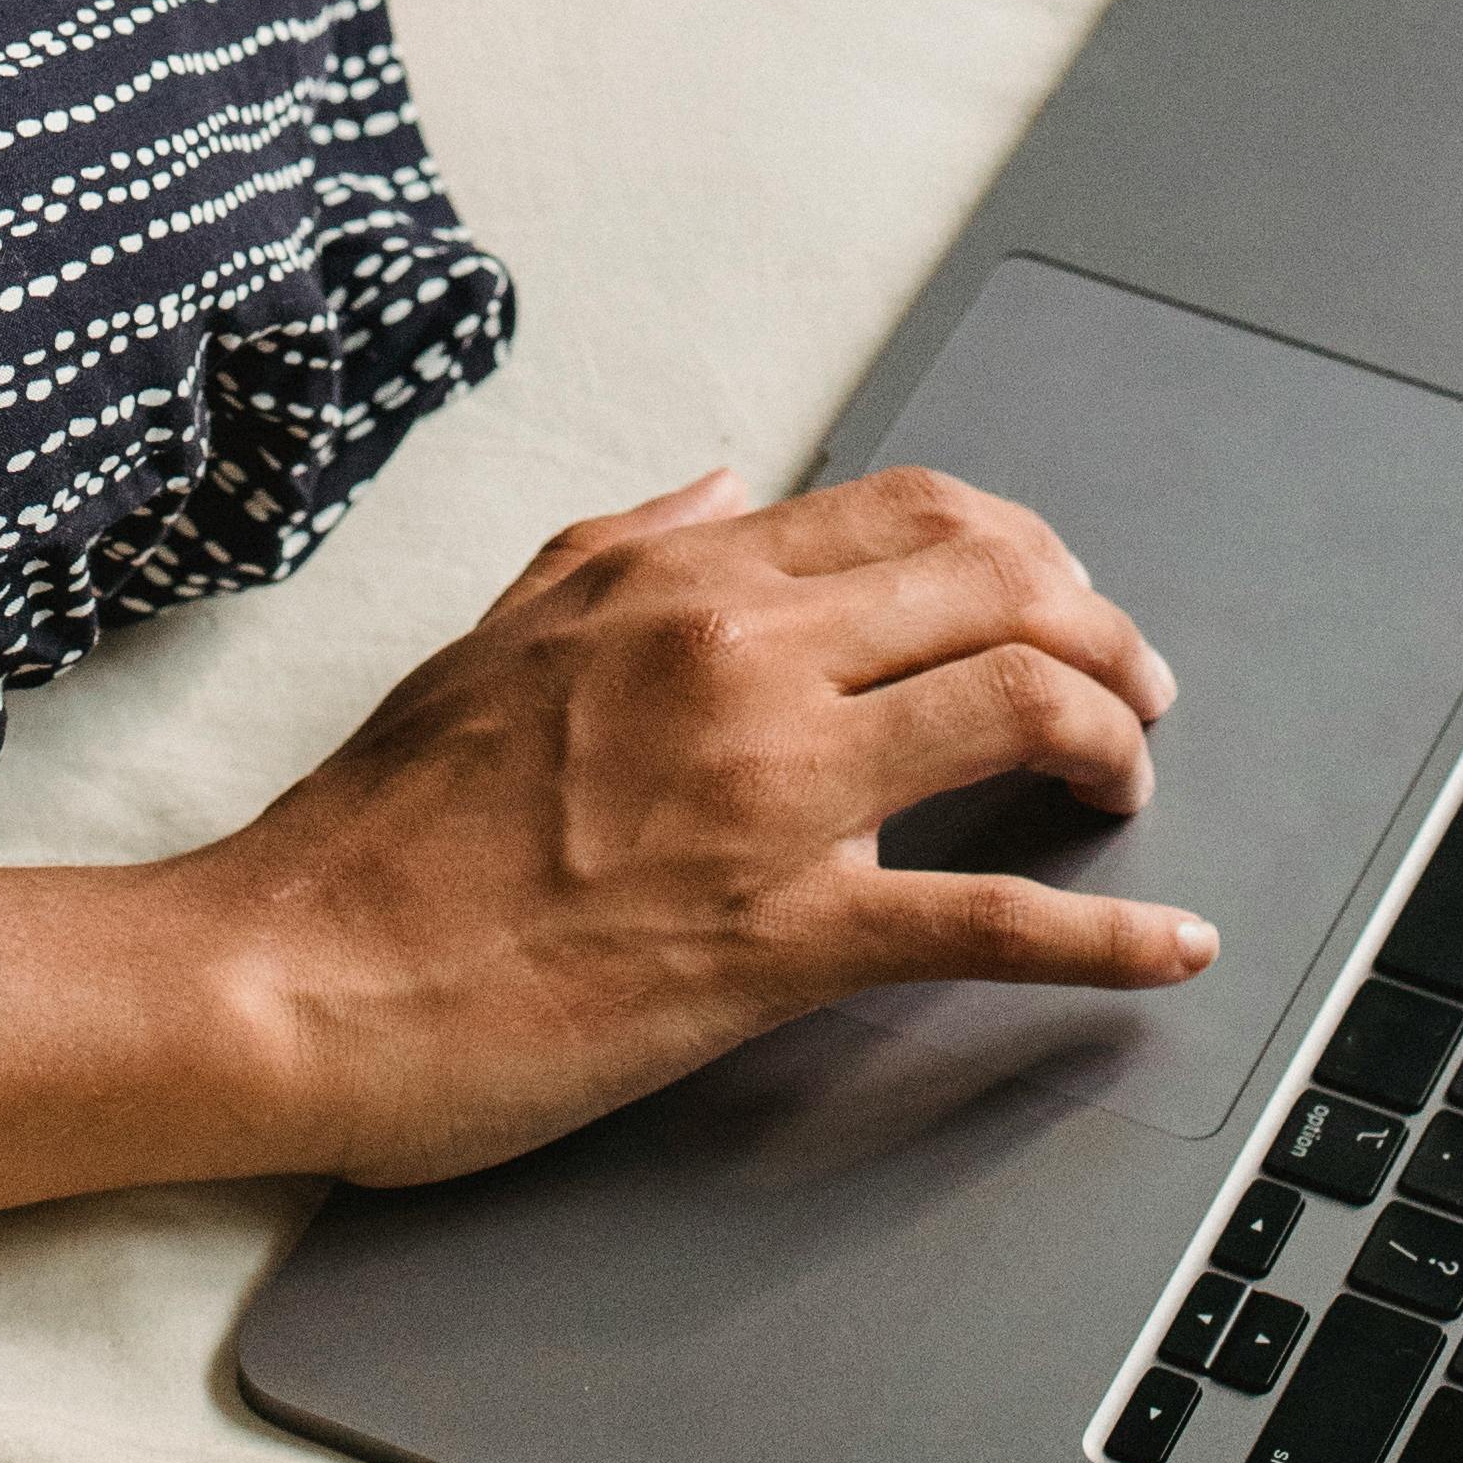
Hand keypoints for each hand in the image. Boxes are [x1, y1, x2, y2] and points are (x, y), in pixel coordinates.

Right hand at [191, 464, 1212, 1190]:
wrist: (294, 972)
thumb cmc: (378, 822)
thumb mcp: (497, 628)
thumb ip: (622, 545)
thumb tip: (721, 489)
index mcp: (678, 583)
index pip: (914, 515)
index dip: (1024, 549)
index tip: (1059, 598)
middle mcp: (741, 662)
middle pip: (1002, 586)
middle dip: (1103, 628)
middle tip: (1134, 687)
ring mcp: (768, 797)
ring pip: (1021, 706)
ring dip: (1118, 739)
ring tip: (1135, 781)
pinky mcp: (777, 941)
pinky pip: (986, 922)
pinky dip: (1106, 936)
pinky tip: (1168, 948)